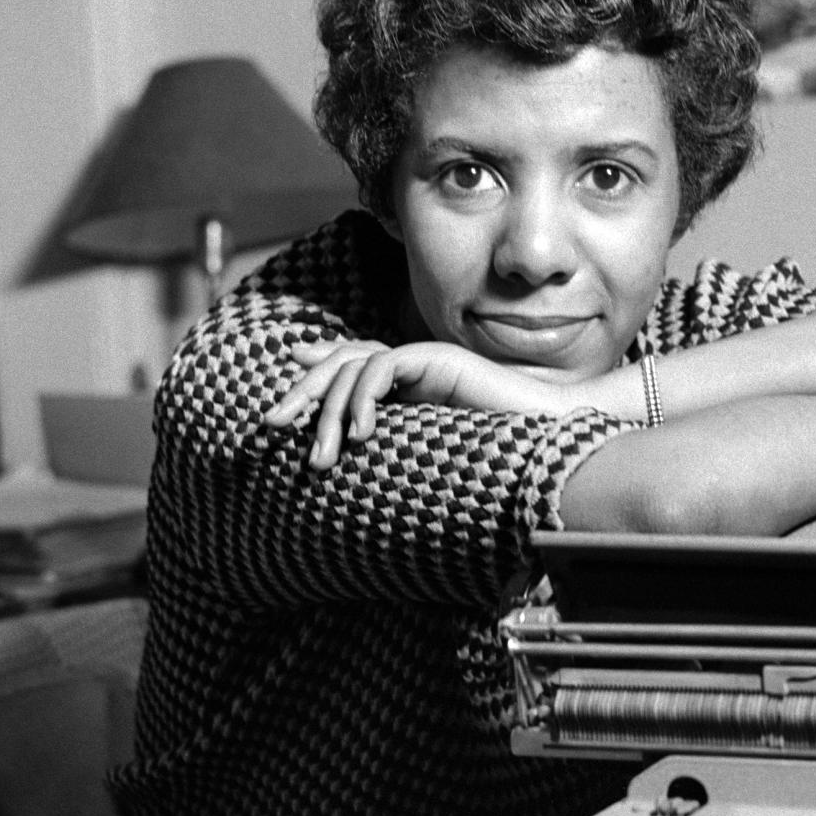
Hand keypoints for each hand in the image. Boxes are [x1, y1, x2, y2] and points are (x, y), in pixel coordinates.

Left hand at [264, 339, 576, 467]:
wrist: (545, 441)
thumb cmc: (495, 456)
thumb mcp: (424, 458)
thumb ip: (391, 448)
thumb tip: (347, 458)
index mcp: (406, 386)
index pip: (344, 372)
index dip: (309, 387)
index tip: (276, 418)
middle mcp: (409, 367)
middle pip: (338, 364)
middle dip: (300, 394)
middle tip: (270, 426)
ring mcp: (422, 359)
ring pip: (352, 367)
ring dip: (328, 411)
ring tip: (320, 456)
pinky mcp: (435, 358)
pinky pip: (382, 367)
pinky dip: (363, 398)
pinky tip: (358, 432)